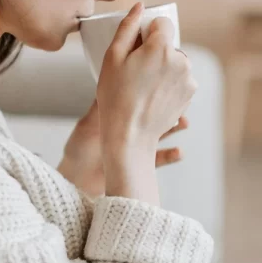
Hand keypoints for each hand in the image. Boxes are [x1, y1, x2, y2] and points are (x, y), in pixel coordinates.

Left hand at [57, 98, 188, 196]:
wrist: (76, 180)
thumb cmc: (78, 151)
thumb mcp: (87, 127)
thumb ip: (98, 109)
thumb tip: (108, 82)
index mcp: (118, 116)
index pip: (139, 99)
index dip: (151, 91)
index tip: (162, 85)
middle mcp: (130, 129)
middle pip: (154, 113)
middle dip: (169, 107)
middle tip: (180, 102)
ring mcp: (137, 146)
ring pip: (161, 133)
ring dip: (175, 128)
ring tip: (184, 123)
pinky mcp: (141, 164)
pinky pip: (161, 158)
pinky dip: (171, 155)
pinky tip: (179, 151)